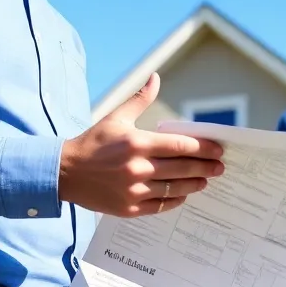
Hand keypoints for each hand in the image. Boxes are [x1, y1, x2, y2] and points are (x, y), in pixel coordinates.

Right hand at [58, 73, 224, 217]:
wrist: (65, 173)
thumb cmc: (93, 143)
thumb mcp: (116, 118)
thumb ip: (140, 100)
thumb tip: (155, 77)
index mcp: (137, 143)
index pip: (181, 146)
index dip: (204, 148)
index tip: (218, 150)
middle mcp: (138, 168)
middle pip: (183, 168)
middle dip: (206, 167)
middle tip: (220, 167)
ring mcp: (134, 190)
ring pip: (175, 189)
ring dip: (195, 184)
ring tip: (205, 181)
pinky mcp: (129, 208)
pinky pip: (161, 206)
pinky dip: (175, 200)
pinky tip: (183, 194)